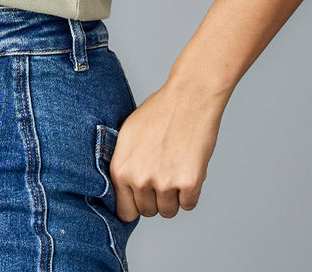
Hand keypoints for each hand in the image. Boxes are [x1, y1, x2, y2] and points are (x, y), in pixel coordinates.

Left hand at [109, 79, 226, 220]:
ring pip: (169, 211)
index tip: (141, 198)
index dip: (134, 205)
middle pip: (148, 212)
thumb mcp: (127, 135)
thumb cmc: (158, 112)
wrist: (188, 99)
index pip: (124, 211)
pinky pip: (189, 204)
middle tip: (162, 173)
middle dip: (155, 198)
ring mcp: (164, 183)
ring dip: (173, 196)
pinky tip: (187, 168)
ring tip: (174, 168)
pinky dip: (191, 192)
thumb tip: (121, 190)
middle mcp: (139, 179)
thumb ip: (123, 164)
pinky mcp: (189, 183)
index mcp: (120, 169)